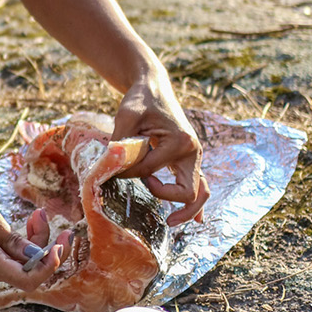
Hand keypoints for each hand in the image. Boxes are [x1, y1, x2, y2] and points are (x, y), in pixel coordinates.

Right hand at [0, 186, 69, 289]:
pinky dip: (22, 245)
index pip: (28, 280)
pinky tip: (26, 224)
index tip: (60, 243)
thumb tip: (38, 257)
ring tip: (37, 215)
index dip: (49, 266)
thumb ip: (13, 239)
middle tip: (48, 218)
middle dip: (46, 246)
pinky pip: (11, 260)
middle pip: (29, 272)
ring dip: (35, 242)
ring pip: (22, 265)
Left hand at [112, 75, 208, 224]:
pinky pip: (198, 183)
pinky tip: (195, 218)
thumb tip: (111, 171)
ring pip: (200, 190)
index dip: (129, 173)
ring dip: (188, 209)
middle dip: (171, 202)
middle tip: (156, 210)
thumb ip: (120, 144)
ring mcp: (193, 155)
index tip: (113, 169)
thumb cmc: (140, 100)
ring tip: (171, 223)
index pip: (150, 170)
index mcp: (179, 141)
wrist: (154, 88)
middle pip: (191, 191)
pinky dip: (196, 201)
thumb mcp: (126, 117)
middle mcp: (192, 150)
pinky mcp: (187, 158)